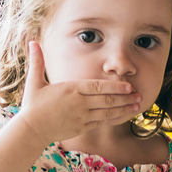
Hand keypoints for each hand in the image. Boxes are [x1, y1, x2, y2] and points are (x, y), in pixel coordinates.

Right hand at [14, 42, 142, 144]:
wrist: (31, 129)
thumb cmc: (32, 105)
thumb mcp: (34, 81)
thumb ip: (36, 61)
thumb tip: (31, 42)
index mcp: (71, 90)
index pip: (98, 87)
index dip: (115, 87)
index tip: (128, 86)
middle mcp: (79, 104)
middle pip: (107, 100)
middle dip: (125, 98)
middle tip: (139, 95)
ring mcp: (82, 117)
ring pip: (107, 112)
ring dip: (124, 109)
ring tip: (137, 105)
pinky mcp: (82, 128)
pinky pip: (102, 122)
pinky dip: (114, 119)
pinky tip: (124, 116)